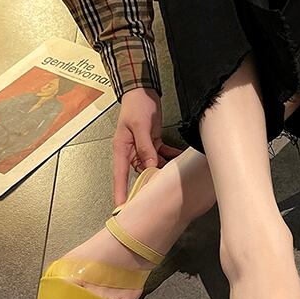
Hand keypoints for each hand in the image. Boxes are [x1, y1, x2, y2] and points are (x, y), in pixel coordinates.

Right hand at [113, 87, 181, 205]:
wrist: (142, 90)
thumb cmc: (136, 106)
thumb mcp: (140, 126)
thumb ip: (145, 147)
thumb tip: (150, 166)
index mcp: (122, 149)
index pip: (119, 176)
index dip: (121, 193)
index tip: (121, 208)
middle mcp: (131, 152)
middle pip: (140, 173)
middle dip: (150, 182)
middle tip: (161, 194)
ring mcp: (142, 148)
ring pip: (153, 165)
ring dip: (164, 169)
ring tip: (176, 175)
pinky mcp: (152, 143)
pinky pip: (161, 155)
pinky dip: (170, 157)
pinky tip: (180, 159)